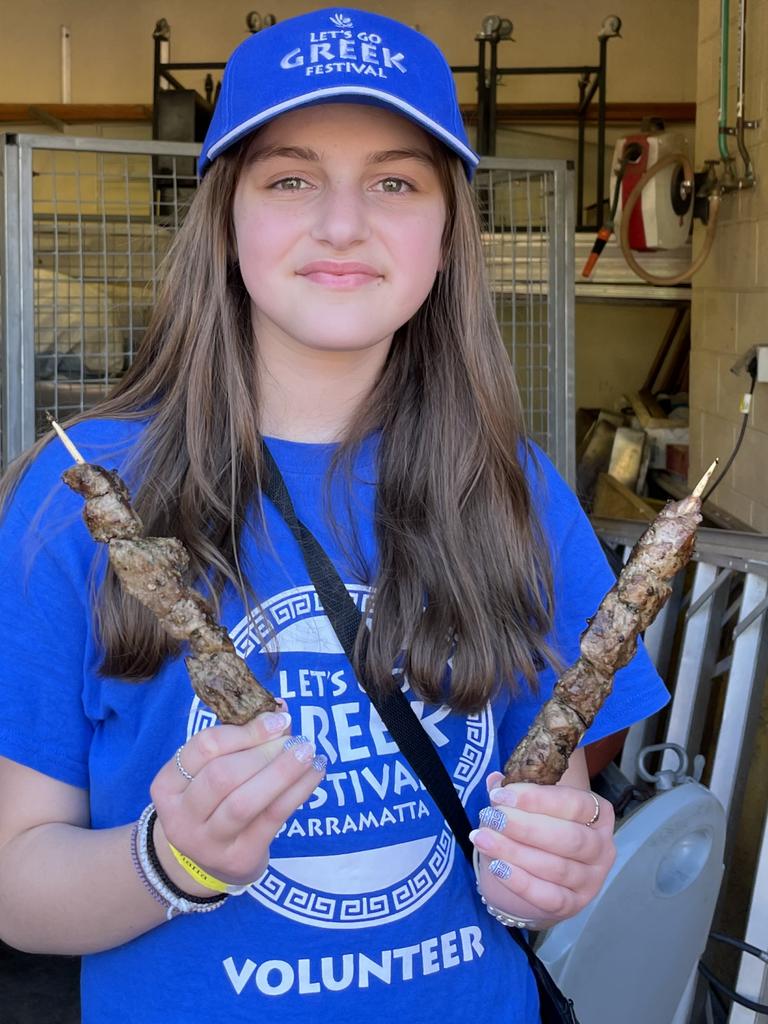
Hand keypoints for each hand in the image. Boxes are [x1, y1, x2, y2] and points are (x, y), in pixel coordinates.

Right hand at [149, 708, 325, 895]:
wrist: (202, 866)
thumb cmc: (211, 806)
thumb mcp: (210, 774)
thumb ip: (242, 742)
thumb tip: (280, 711)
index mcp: (168, 785)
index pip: (203, 747)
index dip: (243, 731)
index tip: (277, 720)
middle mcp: (181, 816)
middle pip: (222, 775)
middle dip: (263, 752)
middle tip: (296, 740)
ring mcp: (207, 842)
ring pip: (244, 802)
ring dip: (281, 772)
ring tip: (307, 753)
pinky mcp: (237, 858)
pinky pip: (270, 819)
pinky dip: (297, 792)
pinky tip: (314, 773)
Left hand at [470, 773, 614, 925]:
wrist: (536, 877)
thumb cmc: (537, 832)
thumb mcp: (529, 808)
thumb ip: (514, 795)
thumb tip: (494, 781)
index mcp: (598, 814)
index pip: (574, 803)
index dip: (537, 798)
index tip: (501, 794)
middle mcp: (601, 848)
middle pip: (568, 837)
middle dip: (525, 826)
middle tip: (491, 817)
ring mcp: (591, 880)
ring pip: (555, 867)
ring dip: (514, 852)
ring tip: (482, 838)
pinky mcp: (574, 905)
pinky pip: (548, 896)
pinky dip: (521, 882)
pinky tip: (496, 867)